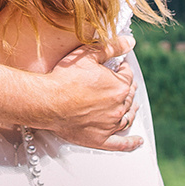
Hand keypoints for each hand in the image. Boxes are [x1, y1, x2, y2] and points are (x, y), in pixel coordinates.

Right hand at [43, 34, 141, 152]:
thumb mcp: (87, 55)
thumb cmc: (64, 79)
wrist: (46, 102)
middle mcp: (118, 107)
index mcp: (119, 87)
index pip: (127, 75)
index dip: (122, 68)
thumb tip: (130, 42)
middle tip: (121, 82)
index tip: (118, 66)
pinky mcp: (100, 138)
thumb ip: (111, 47)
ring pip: (127, 117)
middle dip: (126, 87)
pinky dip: (131, 143)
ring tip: (131, 106)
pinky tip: (138, 142)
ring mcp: (110, 124)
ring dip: (130, 110)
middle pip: (128, 96)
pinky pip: (120, 143)